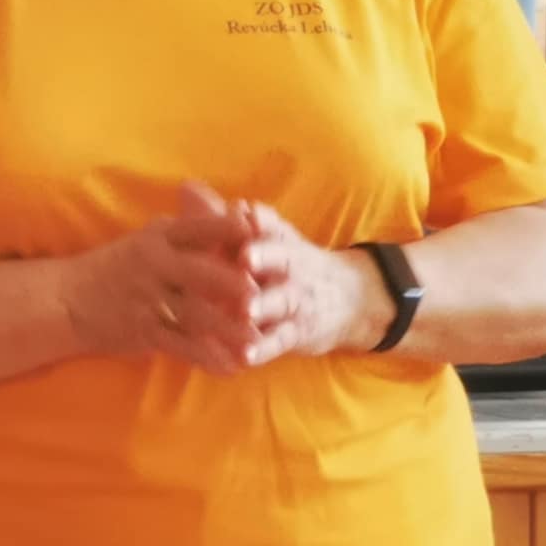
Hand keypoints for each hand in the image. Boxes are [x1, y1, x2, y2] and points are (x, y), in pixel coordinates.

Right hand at [61, 183, 263, 373]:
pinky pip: (178, 345)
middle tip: (260, 292)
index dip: (226, 227)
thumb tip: (238, 212)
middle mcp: (152, 265)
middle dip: (228, 282)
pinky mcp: (142, 330)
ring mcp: (146, 299)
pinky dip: (205, 357)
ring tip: (255, 339)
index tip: (256, 228)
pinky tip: (230, 367)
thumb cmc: (119, 267)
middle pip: (196, 272)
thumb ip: (191, 228)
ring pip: (193, 314)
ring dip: (225, 329)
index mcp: (157, 238)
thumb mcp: (149, 239)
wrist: (66, 299)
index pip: (196, 227)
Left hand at [237, 202, 392, 362]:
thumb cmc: (293, 262)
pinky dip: (262, 349)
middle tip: (244, 257)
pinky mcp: (297, 334)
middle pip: (280, 258)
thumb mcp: (273, 236)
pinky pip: (279, 342)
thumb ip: (234, 220)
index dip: (258, 220)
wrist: (355, 299)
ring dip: (264, 304)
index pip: (271, 225)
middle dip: (264, 256)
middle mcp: (291, 268)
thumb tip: (190, 189)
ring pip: (281, 301)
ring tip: (245, 309)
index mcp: (280, 240)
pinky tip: (244, 356)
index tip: (239, 212)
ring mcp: (296, 301)